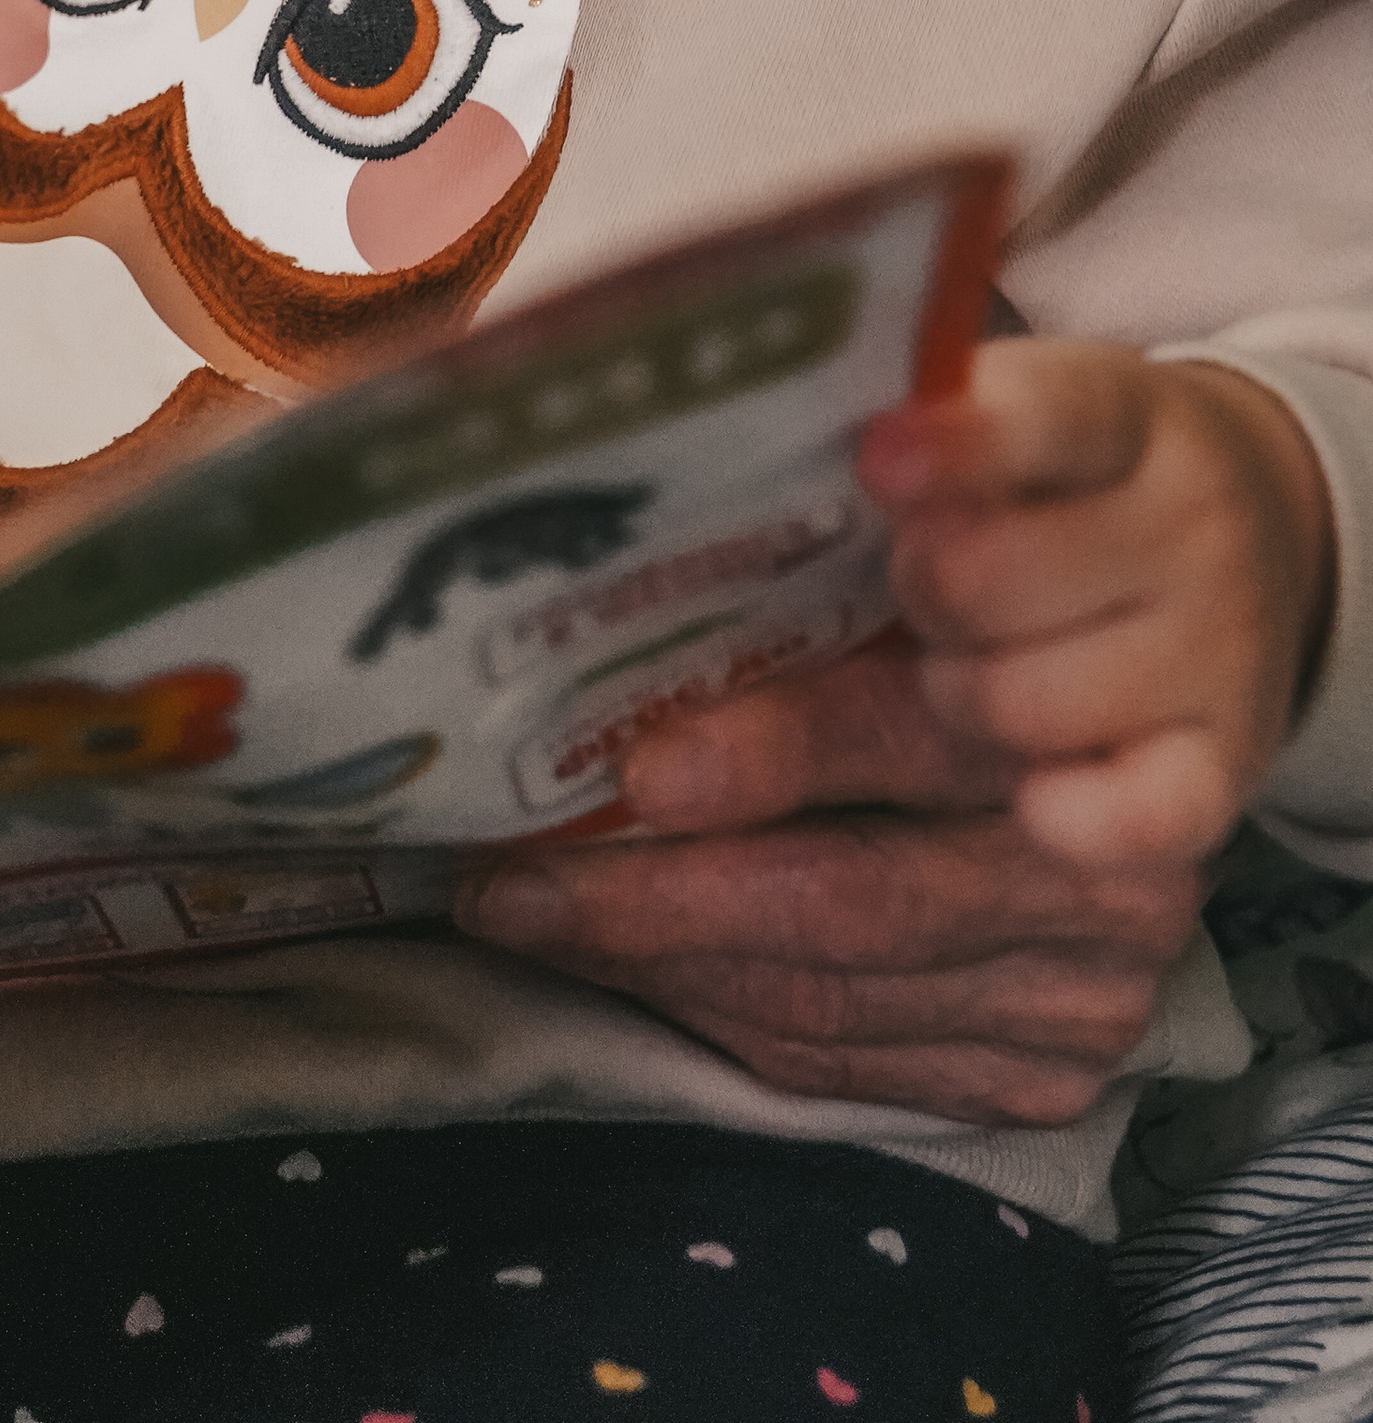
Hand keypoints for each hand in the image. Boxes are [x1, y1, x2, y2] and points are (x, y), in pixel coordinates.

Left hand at [455, 634, 1206, 1122]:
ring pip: (832, 1004)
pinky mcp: (1044, 1072)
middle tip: (507, 881)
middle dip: (655, 900)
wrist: (1127, 728)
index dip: (768, 756)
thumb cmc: (980, 611)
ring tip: (531, 916)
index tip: (629, 774)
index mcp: (1075, 710)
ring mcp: (1082, 991)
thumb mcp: (924, 561)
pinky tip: (631, 966)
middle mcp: (1103, 870)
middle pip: (853, 901)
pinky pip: (848, 1067)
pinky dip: (721, 1019)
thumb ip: (822, 575)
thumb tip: (619, 566)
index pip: (906, 736)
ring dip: (662, 965)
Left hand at [859, 340, 1333, 866]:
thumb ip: (939, 433)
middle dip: (917, 591)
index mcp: (1128, 418)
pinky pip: (1130, 819)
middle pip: (982, 582)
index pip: (1051, 419)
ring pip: (1019, 704)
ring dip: (959, 694)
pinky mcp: (1230, 761)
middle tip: (920, 587)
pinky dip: (1062, 814)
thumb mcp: (1033, 414)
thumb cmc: (1088, 478)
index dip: (959, 445)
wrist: (1264, 527)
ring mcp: (1222, 650)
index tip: (877, 463)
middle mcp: (1193, 527)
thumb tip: (815, 472)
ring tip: (973, 663)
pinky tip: (1030, 789)